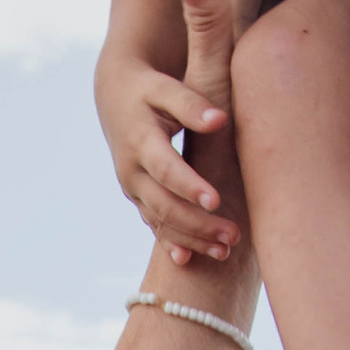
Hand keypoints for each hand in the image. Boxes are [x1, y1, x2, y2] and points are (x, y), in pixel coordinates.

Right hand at [95, 15, 238, 268]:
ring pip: (160, 221)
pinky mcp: (137, 198)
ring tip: (226, 251)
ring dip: (192, 239)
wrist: (115, 97)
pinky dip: (172, 243)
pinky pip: (154, 225)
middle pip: (165, 205)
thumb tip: (220, 120)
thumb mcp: (166, 88)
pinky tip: (189, 261)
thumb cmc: (150, 89)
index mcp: (140, 141)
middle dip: (198, 224)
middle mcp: (132, 171)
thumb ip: (192, 103)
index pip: (166, 170)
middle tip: (234, 235)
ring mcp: (133, 189)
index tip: (216, 200)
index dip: (189, 186)